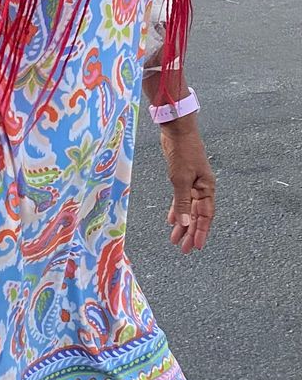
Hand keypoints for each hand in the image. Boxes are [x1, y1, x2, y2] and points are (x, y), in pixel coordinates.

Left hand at [160, 118, 215, 254]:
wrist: (177, 131)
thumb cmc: (183, 152)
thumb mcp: (181, 180)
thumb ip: (183, 202)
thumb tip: (185, 223)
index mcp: (207, 188)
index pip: (206, 216)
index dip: (202, 232)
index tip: (197, 247)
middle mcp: (202, 188)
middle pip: (198, 215)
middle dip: (191, 232)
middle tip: (184, 248)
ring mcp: (193, 184)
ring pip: (189, 209)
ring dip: (183, 224)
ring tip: (175, 239)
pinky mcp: (183, 179)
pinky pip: (182, 200)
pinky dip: (178, 210)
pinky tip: (172, 220)